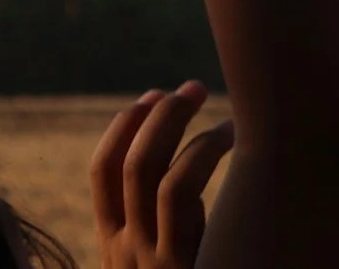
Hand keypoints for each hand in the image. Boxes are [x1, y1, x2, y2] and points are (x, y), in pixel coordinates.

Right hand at [91, 81, 235, 268]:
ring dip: (174, 121)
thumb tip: (188, 172)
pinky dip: (203, 149)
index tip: (154, 95)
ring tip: (211, 101)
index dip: (124, 126)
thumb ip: (166, 228)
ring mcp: (147, 257)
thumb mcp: (163, 263)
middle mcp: (122, 250)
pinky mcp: (178, 263)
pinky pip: (178, 190)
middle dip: (157, 115)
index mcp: (114, 245)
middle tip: (193, 88)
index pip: (102, 171)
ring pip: (144, 168)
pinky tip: (235, 134)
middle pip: (126, 162)